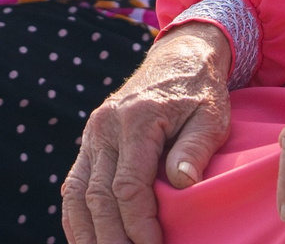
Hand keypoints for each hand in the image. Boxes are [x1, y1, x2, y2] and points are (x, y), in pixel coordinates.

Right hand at [64, 24, 232, 243]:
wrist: (178, 58)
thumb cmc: (200, 92)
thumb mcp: (211, 116)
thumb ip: (195, 149)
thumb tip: (181, 184)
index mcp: (137, 119)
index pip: (128, 185)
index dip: (138, 224)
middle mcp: (106, 126)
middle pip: (98, 195)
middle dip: (111, 236)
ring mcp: (93, 132)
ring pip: (76, 192)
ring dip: (86, 232)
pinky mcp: (90, 139)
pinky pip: (73, 183)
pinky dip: (76, 215)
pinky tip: (86, 238)